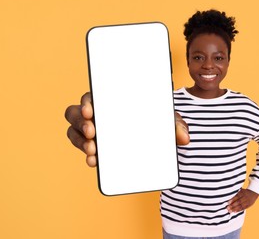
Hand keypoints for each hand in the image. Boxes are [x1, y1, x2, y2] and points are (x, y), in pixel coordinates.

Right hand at [65, 92, 189, 167]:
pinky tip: (94, 161)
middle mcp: (98, 114)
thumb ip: (175, 124)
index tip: (91, 111)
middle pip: (75, 113)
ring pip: (74, 131)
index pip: (91, 95)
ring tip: (93, 150)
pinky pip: (83, 148)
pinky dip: (87, 155)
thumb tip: (184, 138)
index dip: (87, 101)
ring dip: (79, 140)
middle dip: (80, 122)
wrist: (156, 140)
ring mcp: (94, 131)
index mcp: (111, 100)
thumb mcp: (167, 119)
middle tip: (92, 132)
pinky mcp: (96, 147)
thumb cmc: (155, 121)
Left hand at [227, 188, 258, 212]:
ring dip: (235, 209)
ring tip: (230, 211)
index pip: (237, 196)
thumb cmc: (244, 191)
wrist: (254, 192)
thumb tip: (228, 197)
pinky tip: (235, 212)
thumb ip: (236, 193)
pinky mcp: (249, 205)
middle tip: (228, 208)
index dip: (232, 200)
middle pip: (238, 202)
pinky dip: (239, 210)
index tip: (228, 203)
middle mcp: (245, 197)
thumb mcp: (241, 190)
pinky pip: (243, 208)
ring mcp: (247, 201)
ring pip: (241, 206)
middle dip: (233, 205)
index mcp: (243, 193)